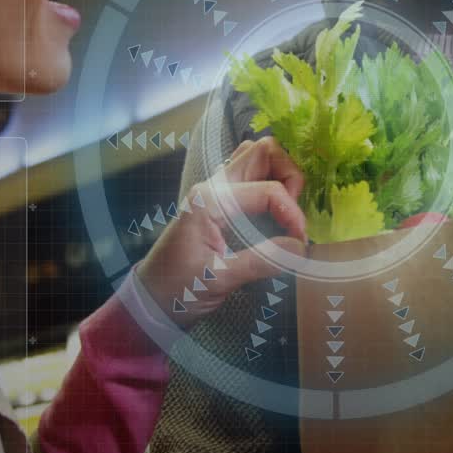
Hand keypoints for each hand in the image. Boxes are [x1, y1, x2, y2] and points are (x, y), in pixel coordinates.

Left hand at [133, 137, 306, 326]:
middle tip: (295, 215)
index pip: (267, 189)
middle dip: (290, 175)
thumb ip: (260, 261)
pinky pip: (252, 178)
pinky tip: (279, 214)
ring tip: (288, 212)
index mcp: (210, 200)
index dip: (292, 212)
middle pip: (263, 152)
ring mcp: (217, 193)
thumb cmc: (177, 290)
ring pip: (257, 159)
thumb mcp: (217, 279)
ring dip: (280, 176)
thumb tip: (301, 248)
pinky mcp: (222, 205)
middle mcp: (214, 187)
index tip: (301, 242)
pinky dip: (272, 185)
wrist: (151, 301)